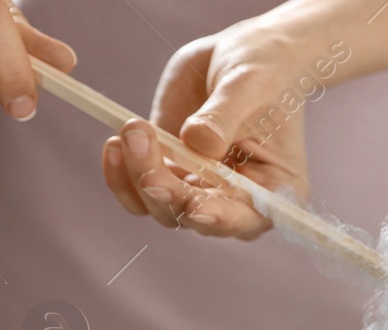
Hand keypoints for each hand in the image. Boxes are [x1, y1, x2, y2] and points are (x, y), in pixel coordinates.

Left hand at [103, 23, 334, 239]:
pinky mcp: (170, 170)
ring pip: (162, 206)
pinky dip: (121, 174)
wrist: (240, 53)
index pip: (247, 217)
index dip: (220, 218)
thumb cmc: (264, 69)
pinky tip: (115, 144)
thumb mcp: (250, 85)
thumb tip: (197, 142)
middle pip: (195, 217)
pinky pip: (139, 189)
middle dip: (165, 187)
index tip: (194, 206)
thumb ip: (224, 116)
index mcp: (273, 188)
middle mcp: (236, 198)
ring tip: (131, 130)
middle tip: (141, 139)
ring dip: (138, 175)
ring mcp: (200, 186)